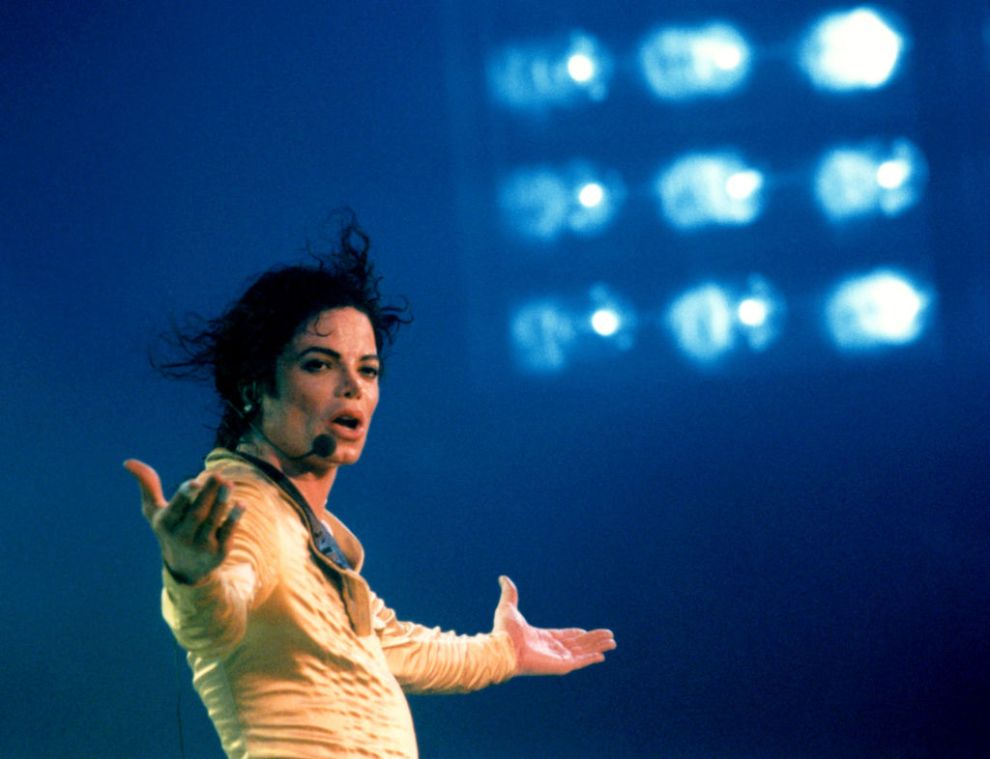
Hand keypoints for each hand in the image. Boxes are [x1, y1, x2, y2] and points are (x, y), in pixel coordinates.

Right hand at [124, 459, 243, 584]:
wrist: (185, 568)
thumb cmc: (170, 529)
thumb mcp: (156, 511)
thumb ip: (148, 486)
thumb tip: (128, 462)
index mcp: (166, 524)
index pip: (176, 509)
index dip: (185, 496)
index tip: (194, 482)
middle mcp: (182, 537)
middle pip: (197, 514)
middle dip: (208, 495)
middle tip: (219, 475)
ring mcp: (201, 546)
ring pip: (212, 522)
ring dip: (222, 503)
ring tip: (229, 485)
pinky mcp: (218, 552)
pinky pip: (227, 533)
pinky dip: (234, 519)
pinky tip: (241, 504)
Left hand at [492, 576, 615, 675]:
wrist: (503, 647)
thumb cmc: (503, 631)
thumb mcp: (508, 607)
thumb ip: (510, 593)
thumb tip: (503, 578)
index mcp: (542, 638)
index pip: (564, 636)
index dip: (576, 634)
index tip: (585, 631)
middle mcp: (551, 649)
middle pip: (578, 644)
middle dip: (593, 640)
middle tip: (609, 637)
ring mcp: (556, 658)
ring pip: (583, 652)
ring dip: (597, 647)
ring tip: (612, 643)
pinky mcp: (560, 666)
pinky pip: (580, 662)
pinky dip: (591, 659)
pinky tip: (602, 656)